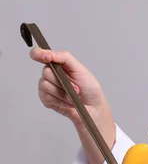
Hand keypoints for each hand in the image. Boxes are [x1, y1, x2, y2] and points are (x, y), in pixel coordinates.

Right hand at [30, 47, 116, 163]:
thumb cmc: (90, 90)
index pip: (41, 55)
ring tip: (73, 97)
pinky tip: (67, 103)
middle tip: (75, 88)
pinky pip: (45, 97)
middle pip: (46, 72)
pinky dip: (59, 101)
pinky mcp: (46, 99)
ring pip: (45, 85)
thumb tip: (49, 53)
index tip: (43, 57)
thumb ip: (65, 58)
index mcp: (60, 65)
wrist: (93, 110)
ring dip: (62, 93)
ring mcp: (48, 87)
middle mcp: (52, 75)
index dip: (39, 54)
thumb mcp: (82, 70)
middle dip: (62, 81)